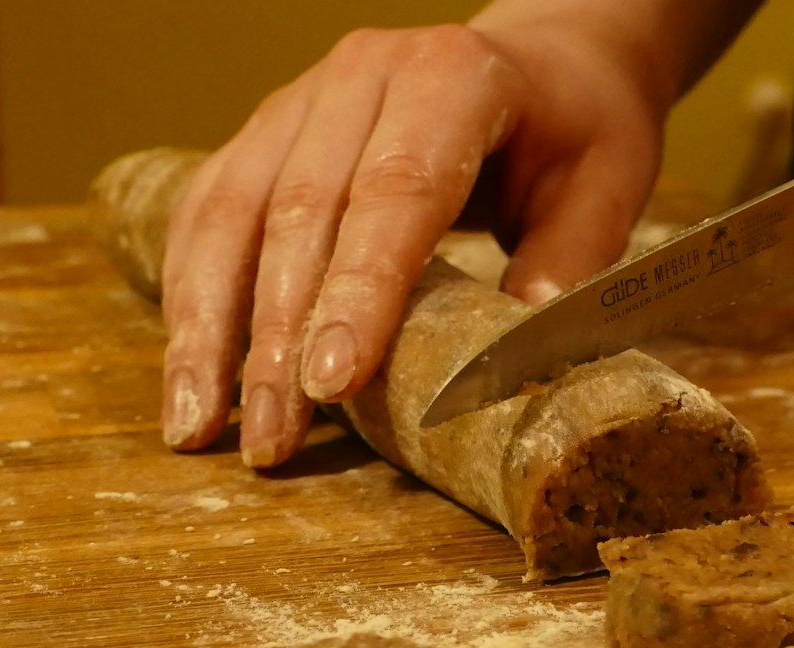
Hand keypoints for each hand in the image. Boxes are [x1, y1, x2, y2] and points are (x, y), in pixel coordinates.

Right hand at [159, 20, 665, 466]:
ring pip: (231, 215)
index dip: (358, 291)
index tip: (333, 383)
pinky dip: (190, 297)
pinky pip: (206, 214)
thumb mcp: (606, 186)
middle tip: (271, 440)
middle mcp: (360, 75)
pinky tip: (187, 375)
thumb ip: (567, 264)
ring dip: (208, 329)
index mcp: (450, 76)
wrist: (539, 62)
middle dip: (277, 338)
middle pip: (299, 212)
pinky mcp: (262, 135)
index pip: (394, 191)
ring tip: (198, 428)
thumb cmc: (574, 131)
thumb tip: (512, 358)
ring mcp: (298, 100)